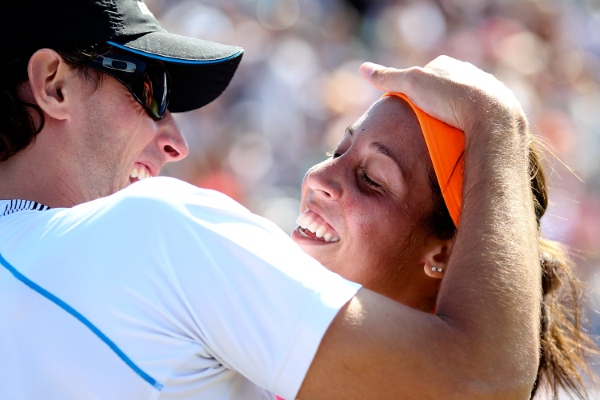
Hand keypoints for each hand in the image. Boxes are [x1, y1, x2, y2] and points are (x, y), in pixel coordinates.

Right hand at [360, 55, 524, 135]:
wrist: (491, 114)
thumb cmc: (450, 96)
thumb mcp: (411, 85)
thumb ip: (388, 78)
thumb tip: (362, 69)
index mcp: (447, 64)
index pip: (424, 75)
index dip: (412, 91)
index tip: (406, 109)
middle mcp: (468, 73)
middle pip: (443, 89)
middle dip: (433, 104)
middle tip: (422, 124)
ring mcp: (484, 90)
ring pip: (462, 103)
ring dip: (451, 115)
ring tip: (440, 134)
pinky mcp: (496, 109)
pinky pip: (476, 116)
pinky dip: (467, 124)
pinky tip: (460, 136)